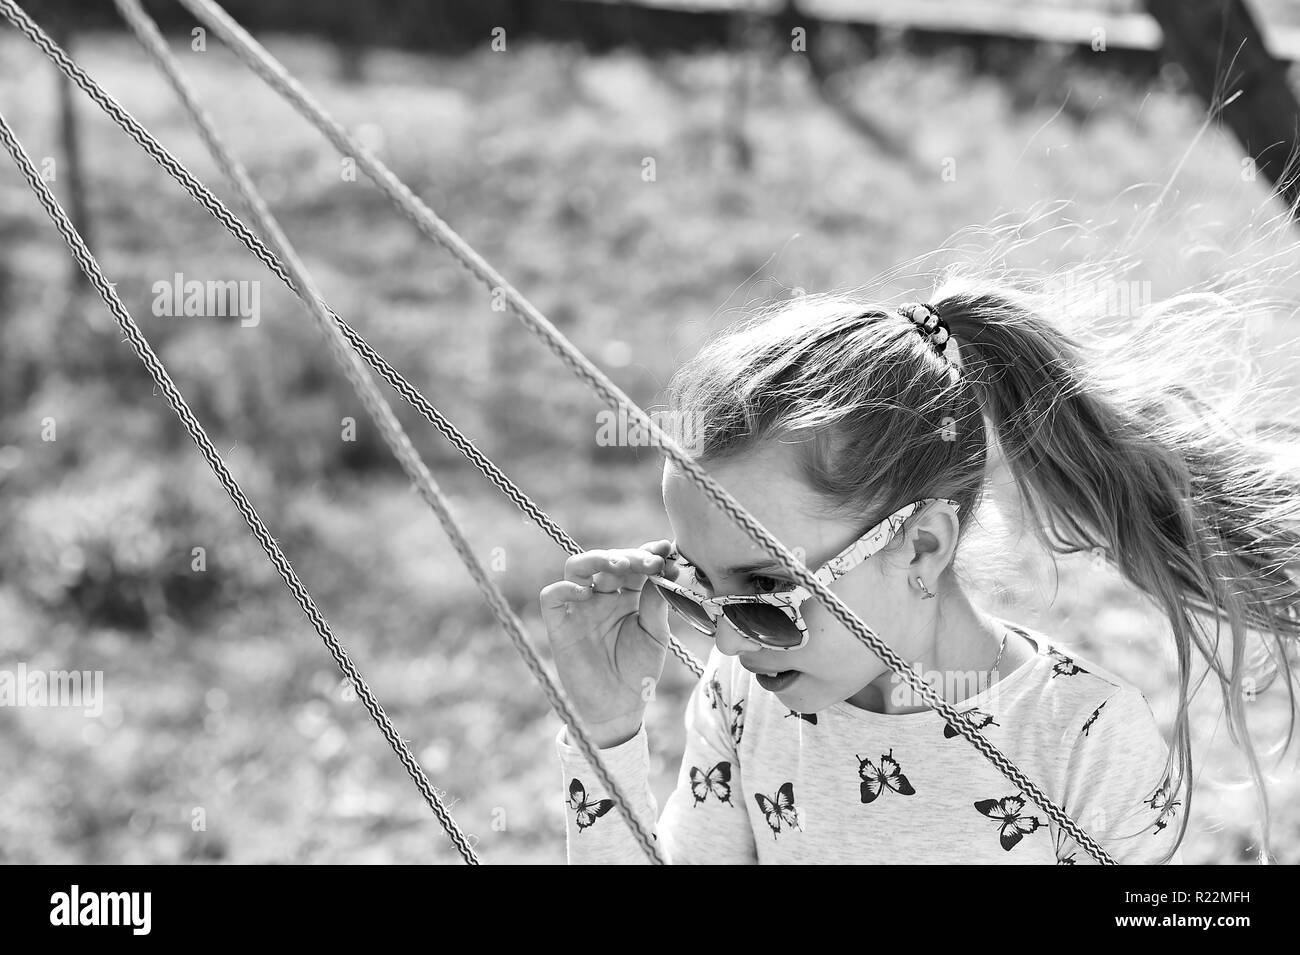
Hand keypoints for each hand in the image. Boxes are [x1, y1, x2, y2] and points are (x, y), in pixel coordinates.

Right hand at [539, 540, 679, 747]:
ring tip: (619, 564)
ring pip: (576, 567)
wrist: (618, 708)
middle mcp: (601, 596)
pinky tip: (585, 592)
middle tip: (649, 561)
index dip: (648, 553)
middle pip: (608, 561)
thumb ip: (654, 604)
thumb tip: (661, 571)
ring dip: (596, 559)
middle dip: (629, 556)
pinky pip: (551, 597)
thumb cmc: (639, 671)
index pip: (634, 565)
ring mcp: (579, 608)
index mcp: (628, 596)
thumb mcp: (655, 635)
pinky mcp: (559, 625)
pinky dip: (563, 588)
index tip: (666, 550)